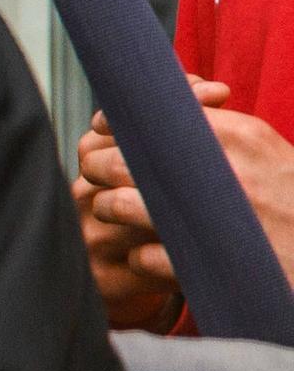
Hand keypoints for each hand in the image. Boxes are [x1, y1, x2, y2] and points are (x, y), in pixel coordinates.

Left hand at [71, 80, 293, 330]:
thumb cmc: (293, 196)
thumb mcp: (266, 148)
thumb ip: (216, 125)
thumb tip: (162, 105)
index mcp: (238, 136)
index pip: (150, 116)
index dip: (116, 125)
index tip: (104, 131)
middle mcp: (219, 173)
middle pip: (121, 160)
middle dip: (99, 167)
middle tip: (97, 173)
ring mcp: (209, 221)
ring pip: (119, 205)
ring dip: (110, 208)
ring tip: (112, 210)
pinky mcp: (204, 265)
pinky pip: (142, 256)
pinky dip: (140, 256)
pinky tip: (148, 253)